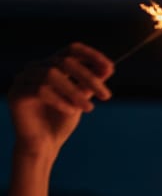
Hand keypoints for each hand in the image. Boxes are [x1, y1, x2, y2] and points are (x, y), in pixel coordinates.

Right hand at [8, 43, 113, 157]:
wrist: (43, 146)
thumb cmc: (61, 122)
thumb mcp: (81, 100)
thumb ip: (91, 84)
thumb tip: (109, 67)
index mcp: (51, 65)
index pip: (71, 50)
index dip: (91, 55)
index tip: (110, 68)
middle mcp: (36, 68)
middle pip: (64, 61)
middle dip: (89, 78)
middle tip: (106, 96)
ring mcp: (24, 79)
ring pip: (51, 74)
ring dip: (74, 91)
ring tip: (89, 108)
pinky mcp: (17, 94)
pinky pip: (40, 90)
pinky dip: (60, 100)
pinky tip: (71, 111)